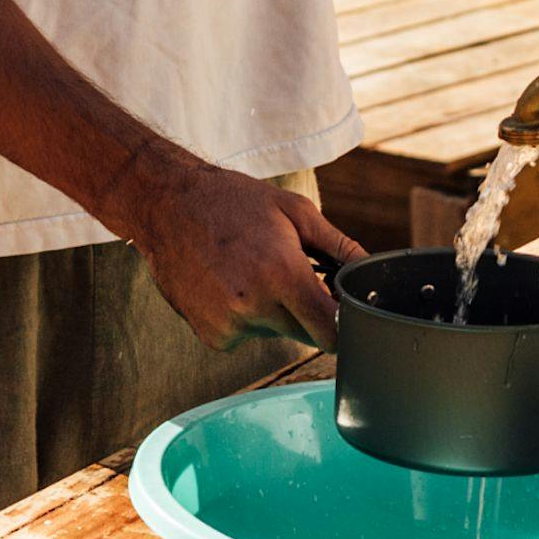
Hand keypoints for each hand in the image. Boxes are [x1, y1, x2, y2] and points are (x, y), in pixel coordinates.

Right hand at [109, 152, 365, 350]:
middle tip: (289, 275)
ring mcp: (229, 324)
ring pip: (275, 333)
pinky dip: (245, 318)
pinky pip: (246, 336)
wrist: (168, 204)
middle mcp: (254, 305)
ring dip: (274, 312)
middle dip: (308, 312)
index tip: (345, 316)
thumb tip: (370, 271)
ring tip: (250, 271)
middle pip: (306, 334)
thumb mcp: (295, 211)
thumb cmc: (235, 202)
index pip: (331, 330)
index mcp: (282, 273)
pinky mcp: (211, 335)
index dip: (344, 327)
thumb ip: (339, 246)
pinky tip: (229, 284)